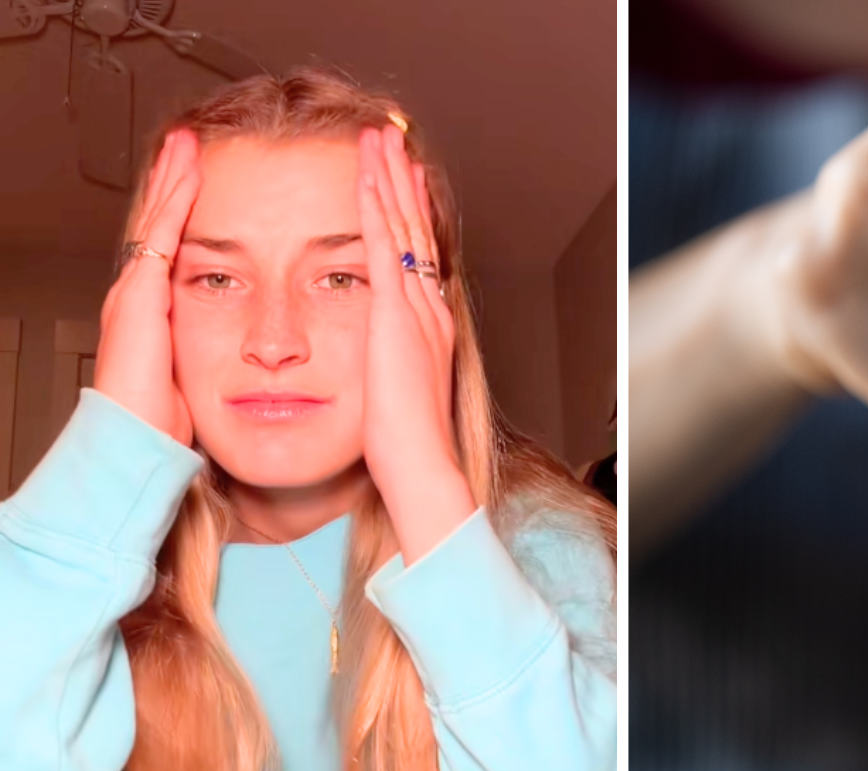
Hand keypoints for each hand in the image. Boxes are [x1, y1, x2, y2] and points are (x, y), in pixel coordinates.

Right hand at [94, 130, 199, 444]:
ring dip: (173, 179)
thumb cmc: (163, 420)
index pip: (167, 246)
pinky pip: (160, 236)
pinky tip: (189, 175)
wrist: (132, 439)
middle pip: (157, 222)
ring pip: (156, 219)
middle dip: (173, 181)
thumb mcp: (195, 375)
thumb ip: (211, 353)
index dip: (180, 211)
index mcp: (151, 310)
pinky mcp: (140, 294)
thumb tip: (248, 353)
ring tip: (186, 143)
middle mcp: (138, 293)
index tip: (198, 179)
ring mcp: (134, 290)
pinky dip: (175, 202)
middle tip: (188, 143)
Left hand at [356, 125, 475, 561]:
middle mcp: (428, 310)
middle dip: (404, 182)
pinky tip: (369, 175)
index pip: (419, 258)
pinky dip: (379, 205)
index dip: (411, 215)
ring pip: (404, 226)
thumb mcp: (393, 395)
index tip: (403, 183)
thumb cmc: (401, 447)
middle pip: (417, 230)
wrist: (418, 465)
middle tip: (393, 142)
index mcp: (427, 329)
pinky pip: (386, 244)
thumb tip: (373, 360)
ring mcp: (416, 307)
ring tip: (380, 139)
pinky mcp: (396, 311)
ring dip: (391, 178)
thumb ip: (384, 367)